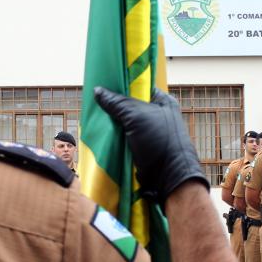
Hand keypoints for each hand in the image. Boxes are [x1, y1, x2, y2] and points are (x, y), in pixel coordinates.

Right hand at [94, 87, 208, 201]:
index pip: (139, 87)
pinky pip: (123, 138)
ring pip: (124, 123)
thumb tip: (98, 91)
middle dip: (113, 106)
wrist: (168, 177)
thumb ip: (117, 103)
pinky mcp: (141, 148)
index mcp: (162, 101)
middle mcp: (156, 115)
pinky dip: (113, 137)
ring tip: (93, 116)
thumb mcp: (136, 116)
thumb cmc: (159, 141)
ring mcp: (148, 133)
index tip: (103, 84)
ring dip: (111, 123)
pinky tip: (99, 133)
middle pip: (129, 106)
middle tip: (95, 102)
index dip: (122, 85)